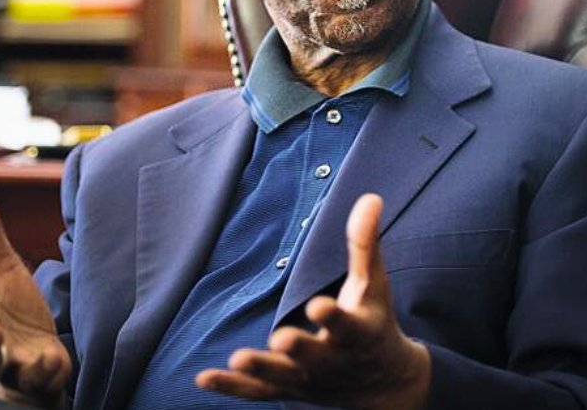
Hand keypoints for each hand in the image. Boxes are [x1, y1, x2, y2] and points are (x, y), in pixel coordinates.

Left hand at [196, 194, 430, 409]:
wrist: (383, 383)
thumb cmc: (374, 322)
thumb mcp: (373, 285)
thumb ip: (365, 244)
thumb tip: (369, 197)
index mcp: (359, 334)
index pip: (347, 325)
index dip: (333, 317)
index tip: (318, 305)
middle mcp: (334, 360)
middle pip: (314, 356)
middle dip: (298, 348)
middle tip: (280, 338)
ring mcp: (310, 379)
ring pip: (284, 377)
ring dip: (261, 369)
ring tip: (237, 359)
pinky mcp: (290, 390)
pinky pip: (258, 393)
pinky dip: (233, 387)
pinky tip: (203, 377)